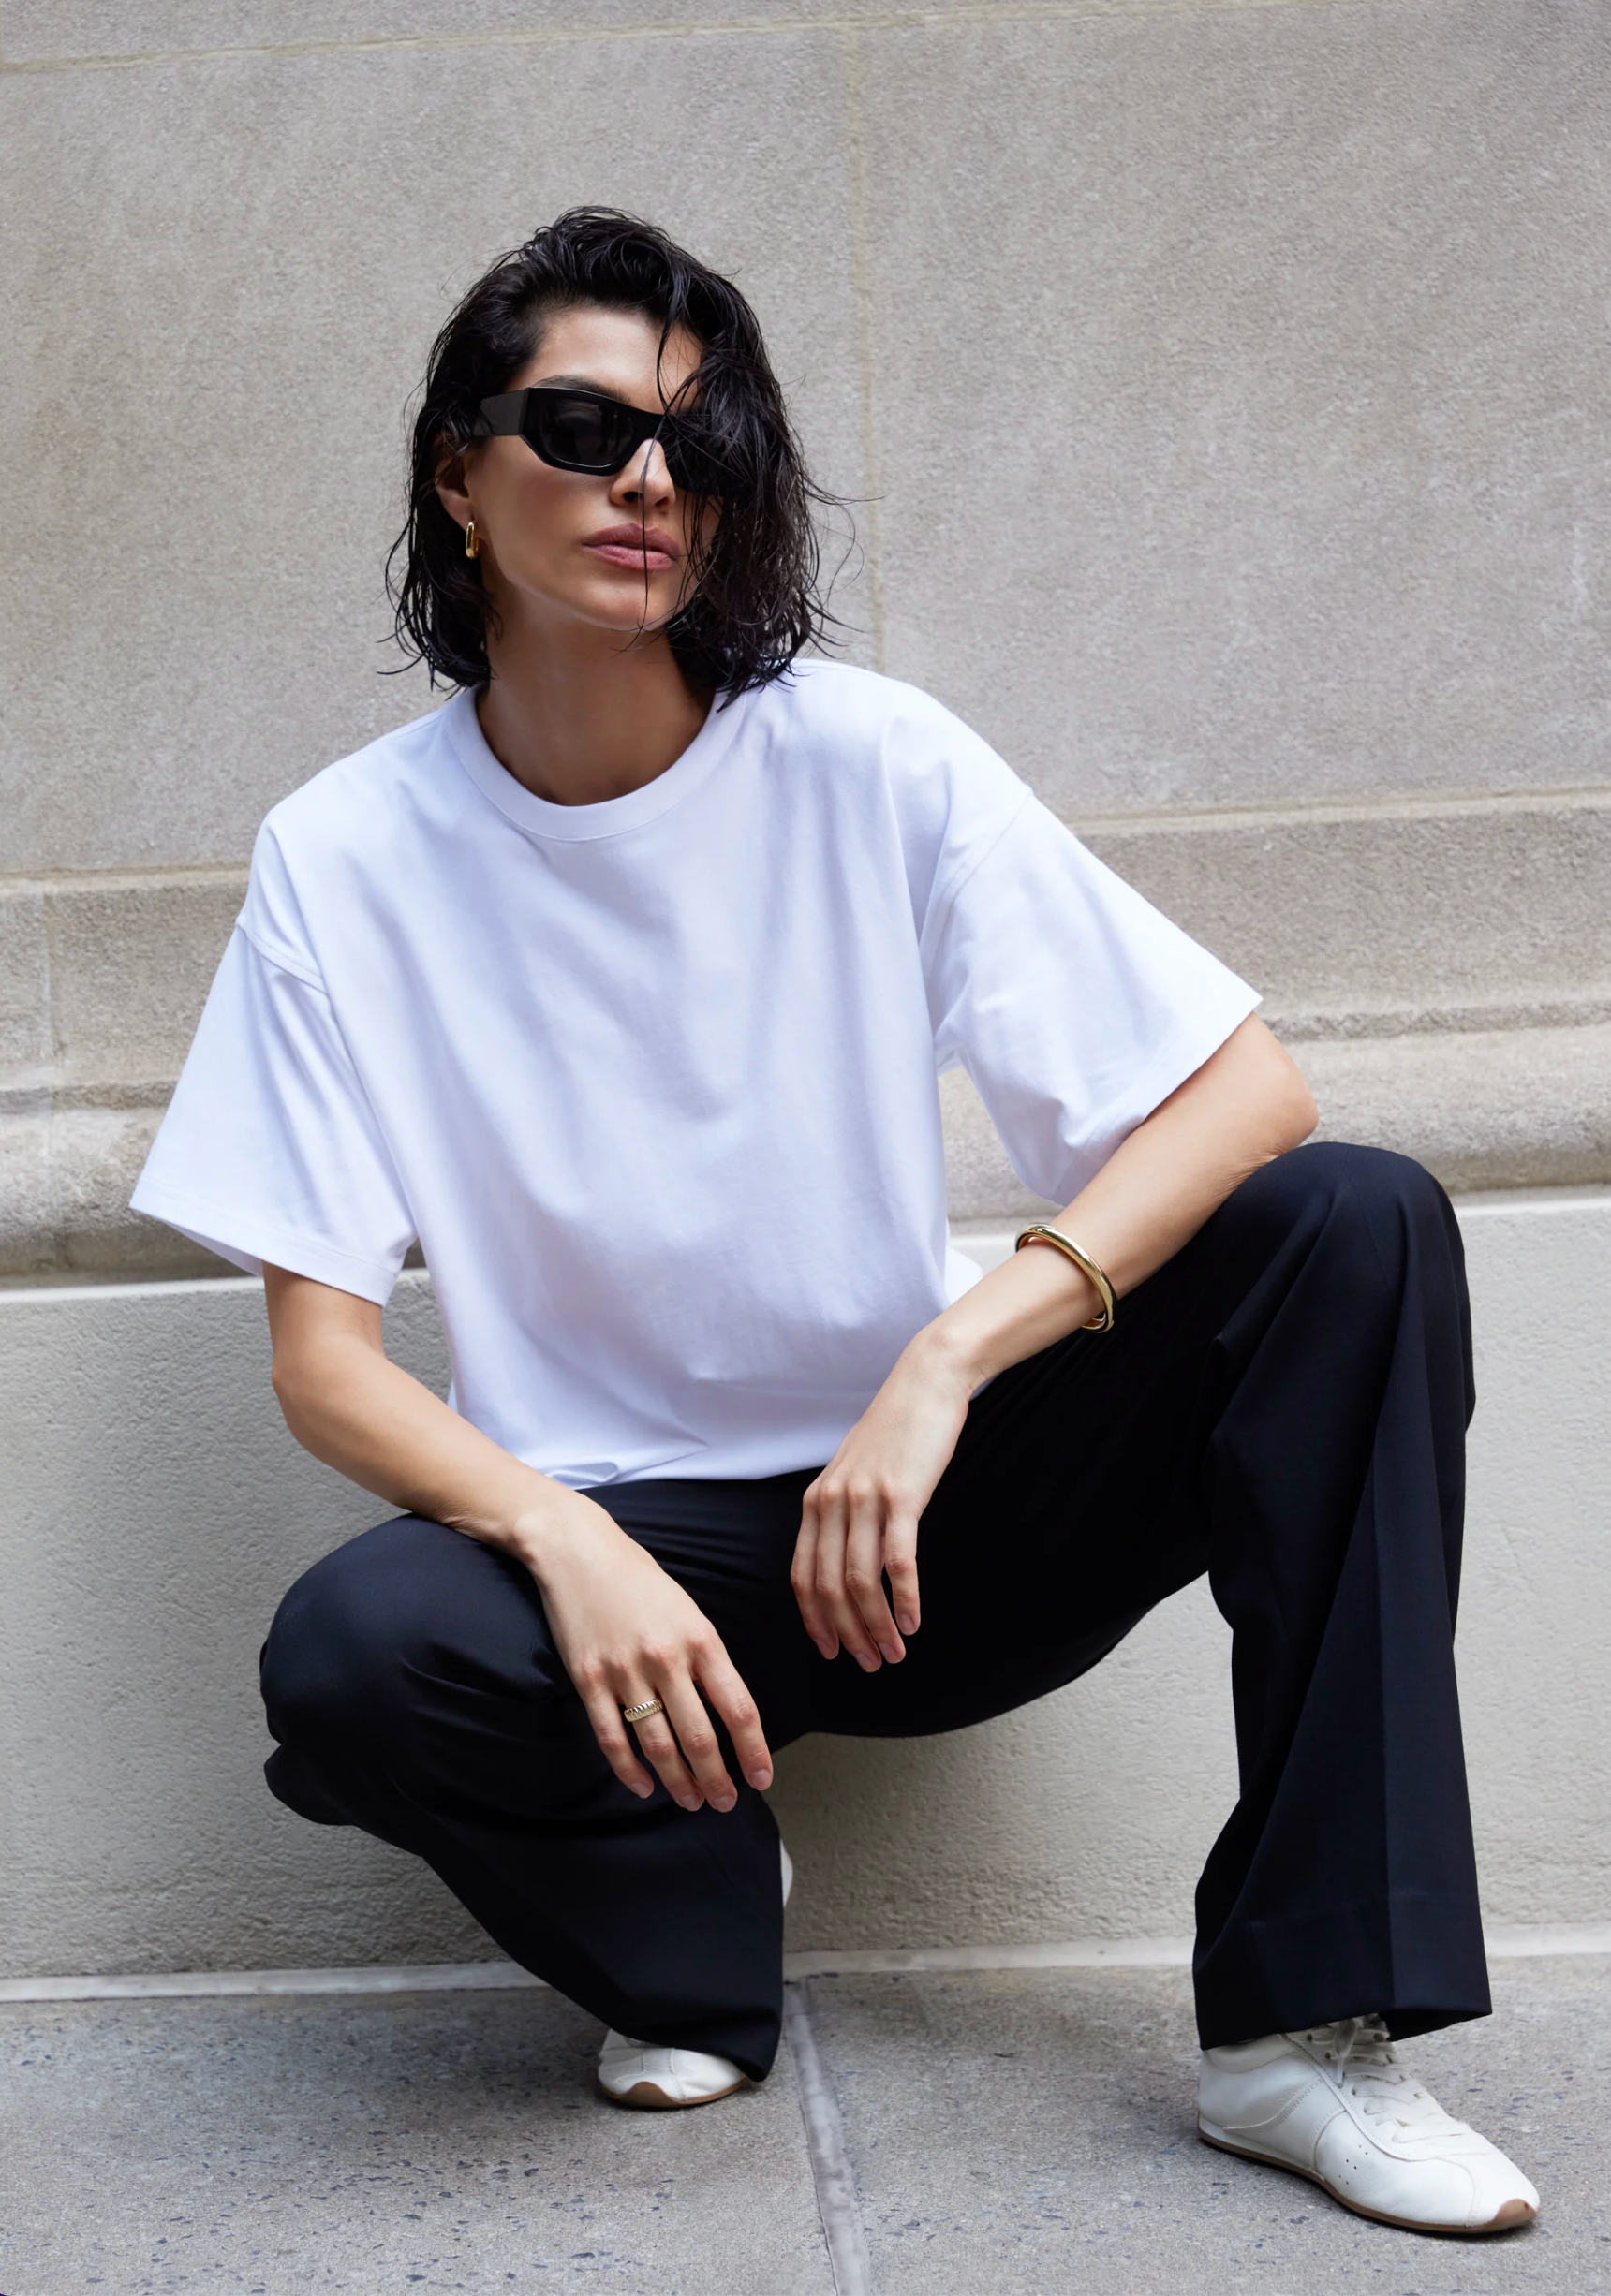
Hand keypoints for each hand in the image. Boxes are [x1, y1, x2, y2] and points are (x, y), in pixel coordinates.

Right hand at [517, 1490, 771, 1811]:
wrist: (579, 1552)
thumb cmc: (640, 1582)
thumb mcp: (688, 1612)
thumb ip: (707, 1660)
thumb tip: (727, 1713)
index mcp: (701, 1639)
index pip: (739, 1708)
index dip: (754, 1751)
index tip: (762, 1779)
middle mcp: (666, 1658)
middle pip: (700, 1737)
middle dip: (717, 1779)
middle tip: (725, 1802)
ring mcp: (624, 1671)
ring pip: (658, 1746)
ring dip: (679, 1782)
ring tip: (692, 1801)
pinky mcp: (588, 1680)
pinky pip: (612, 1738)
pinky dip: (629, 1770)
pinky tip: (644, 1787)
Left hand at [791, 1331, 973, 1669]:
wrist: (926, 1384)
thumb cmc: (896, 1432)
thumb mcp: (855, 1473)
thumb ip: (844, 1513)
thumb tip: (847, 1562)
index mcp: (816, 1502)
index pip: (802, 1577)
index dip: (814, 1621)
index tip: (831, 1652)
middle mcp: (831, 1502)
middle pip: (828, 1588)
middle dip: (847, 1635)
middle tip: (871, 1663)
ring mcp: (865, 1499)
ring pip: (860, 1582)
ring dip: (877, 1626)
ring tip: (894, 1653)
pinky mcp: (901, 1496)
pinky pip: (897, 1561)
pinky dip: (903, 1598)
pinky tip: (914, 1622)